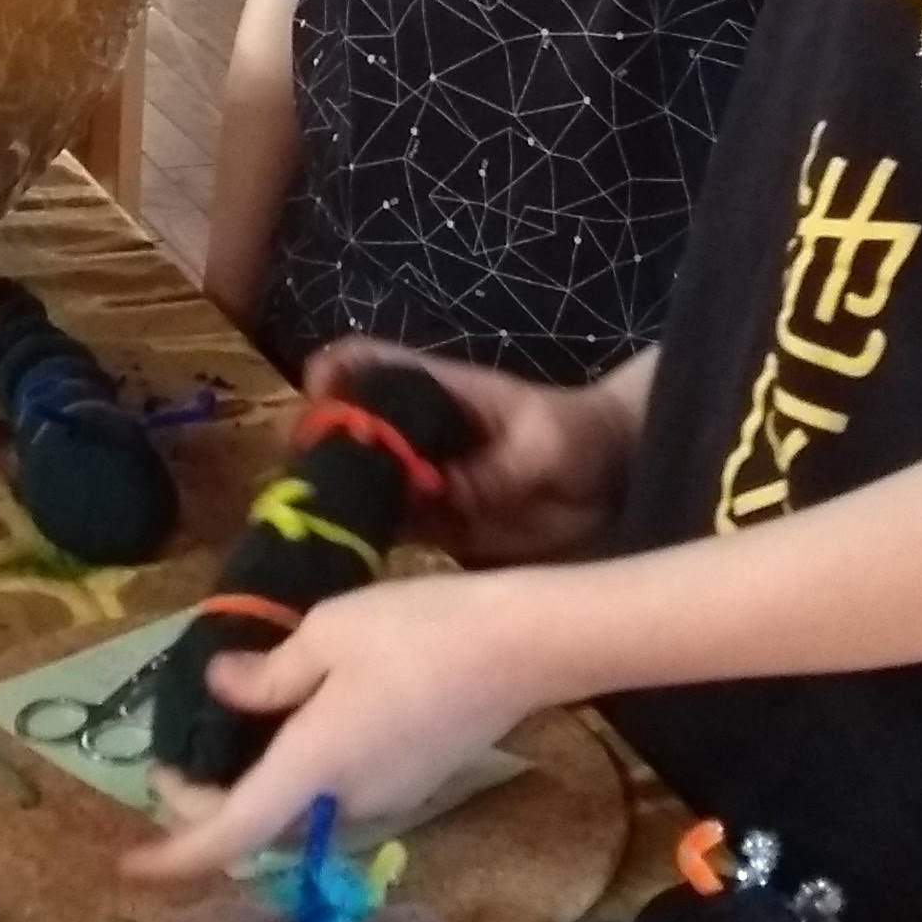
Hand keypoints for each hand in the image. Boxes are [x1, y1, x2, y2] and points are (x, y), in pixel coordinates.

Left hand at [121, 568, 567, 885]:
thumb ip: (267, 675)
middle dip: (206, 811)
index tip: (128, 865)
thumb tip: (222, 691)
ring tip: (227, 741)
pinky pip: (334, 799)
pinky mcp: (411, 786)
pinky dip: (298, 782)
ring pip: (297, 816)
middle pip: (258, 831)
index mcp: (312, 767)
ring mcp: (384, 800)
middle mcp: (345, 802)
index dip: (174, 855)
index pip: (227, 835)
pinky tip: (295, 730)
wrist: (524, 646)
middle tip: (173, 761)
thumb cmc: (420, 631)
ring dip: (253, 796)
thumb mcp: (328, 633)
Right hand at [306, 339, 634, 564]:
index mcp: (437, 390)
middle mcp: (415, 434)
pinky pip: (385, 531)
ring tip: (316, 529)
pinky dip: (363, 540)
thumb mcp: (546, 444)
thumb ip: (498, 469)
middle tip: (306, 485)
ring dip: (332, 502)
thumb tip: (442, 490)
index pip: (370, 362)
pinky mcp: (432, 525)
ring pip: (354, 483)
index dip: (335, 371)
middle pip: (345, 428)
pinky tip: (347, 558)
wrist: (614, 483)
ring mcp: (419, 480)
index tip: (316, 396)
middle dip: (317, 450)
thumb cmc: (580, 437)